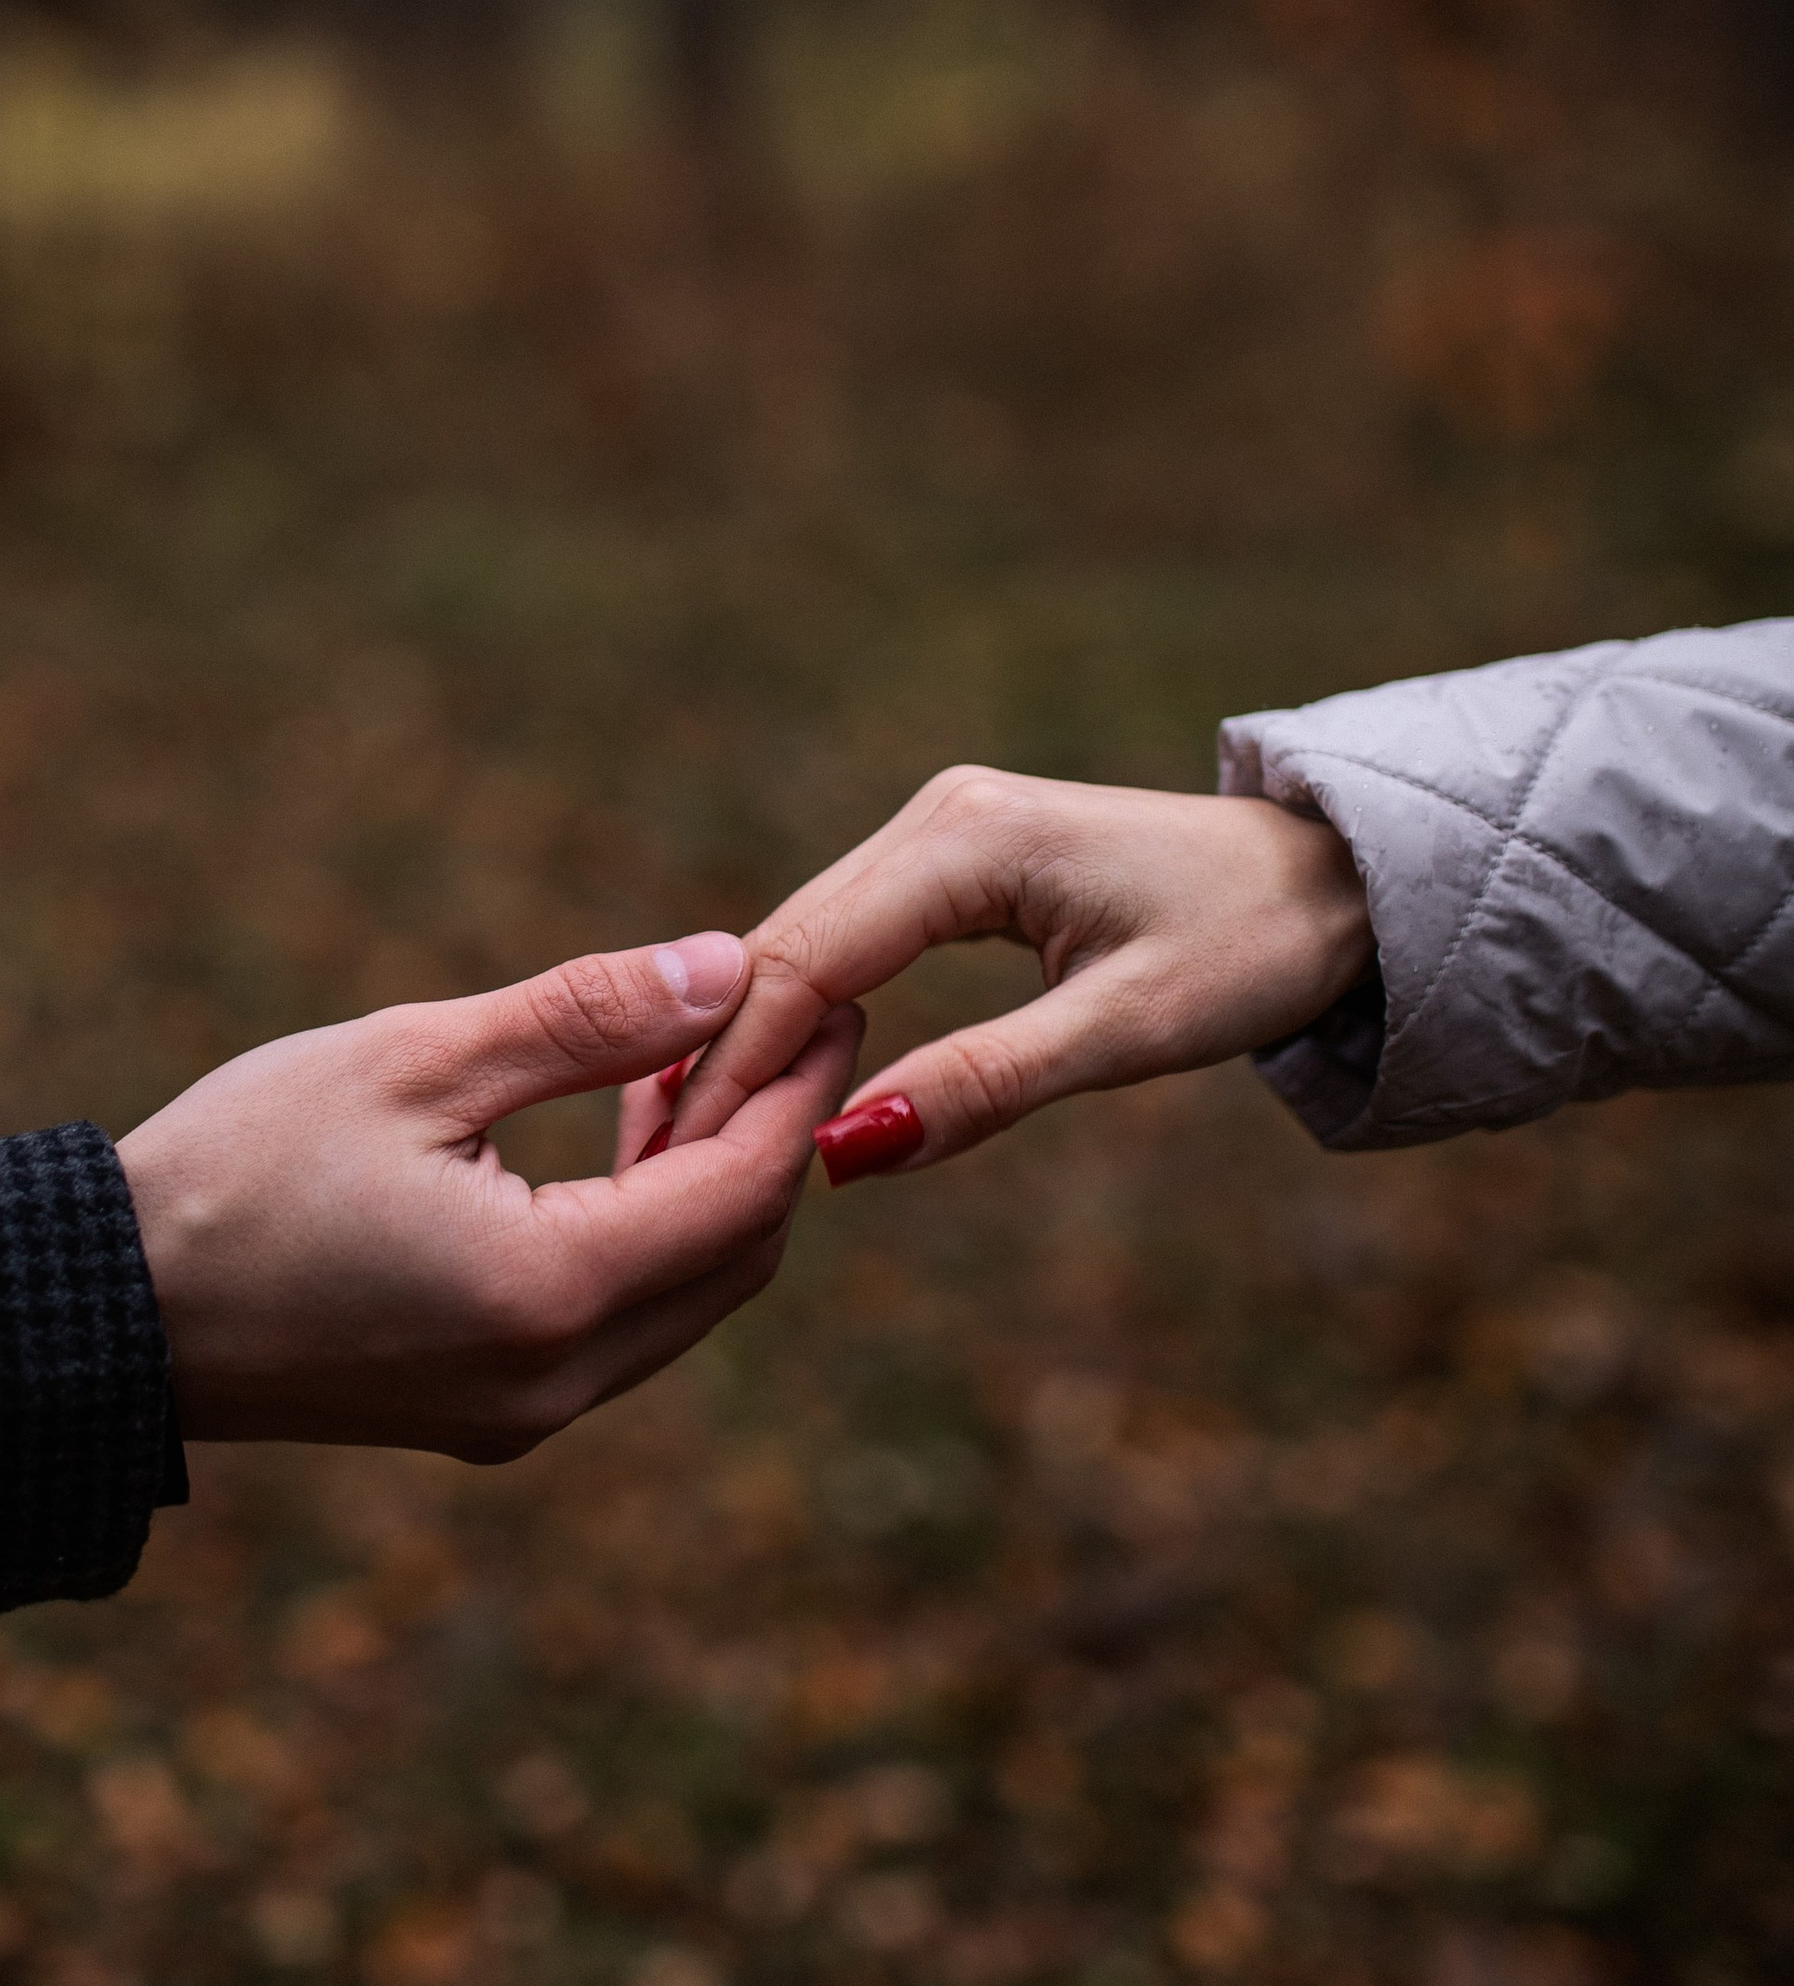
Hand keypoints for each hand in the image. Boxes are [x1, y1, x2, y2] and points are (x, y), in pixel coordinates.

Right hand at [119, 934, 863, 1457]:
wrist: (105, 1309)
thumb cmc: (241, 1166)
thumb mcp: (415, 1060)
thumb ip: (584, 1018)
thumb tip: (724, 967)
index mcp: (550, 1292)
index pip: (742, 1189)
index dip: (798, 1087)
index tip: (828, 992)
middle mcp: (558, 1378)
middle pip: (737, 1259)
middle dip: (771, 1137)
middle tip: (777, 1019)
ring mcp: (522, 1413)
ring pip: (687, 1300)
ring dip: (709, 1188)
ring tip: (687, 1062)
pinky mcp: (484, 1415)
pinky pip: (620, 1325)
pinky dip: (648, 1236)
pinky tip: (618, 1144)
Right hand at [663, 771, 1370, 1177]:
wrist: (1338, 882)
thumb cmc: (1254, 948)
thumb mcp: (1126, 1033)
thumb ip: (983, 1087)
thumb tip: (844, 1156)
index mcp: (968, 838)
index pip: (806, 960)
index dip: (737, 1063)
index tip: (676, 1160)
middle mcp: (935, 815)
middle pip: (784, 947)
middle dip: (719, 1056)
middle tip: (647, 1170)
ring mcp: (939, 831)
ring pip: (806, 945)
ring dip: (748, 1039)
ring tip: (682, 1144)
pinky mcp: (952, 861)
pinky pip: (847, 942)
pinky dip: (800, 1014)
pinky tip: (758, 1084)